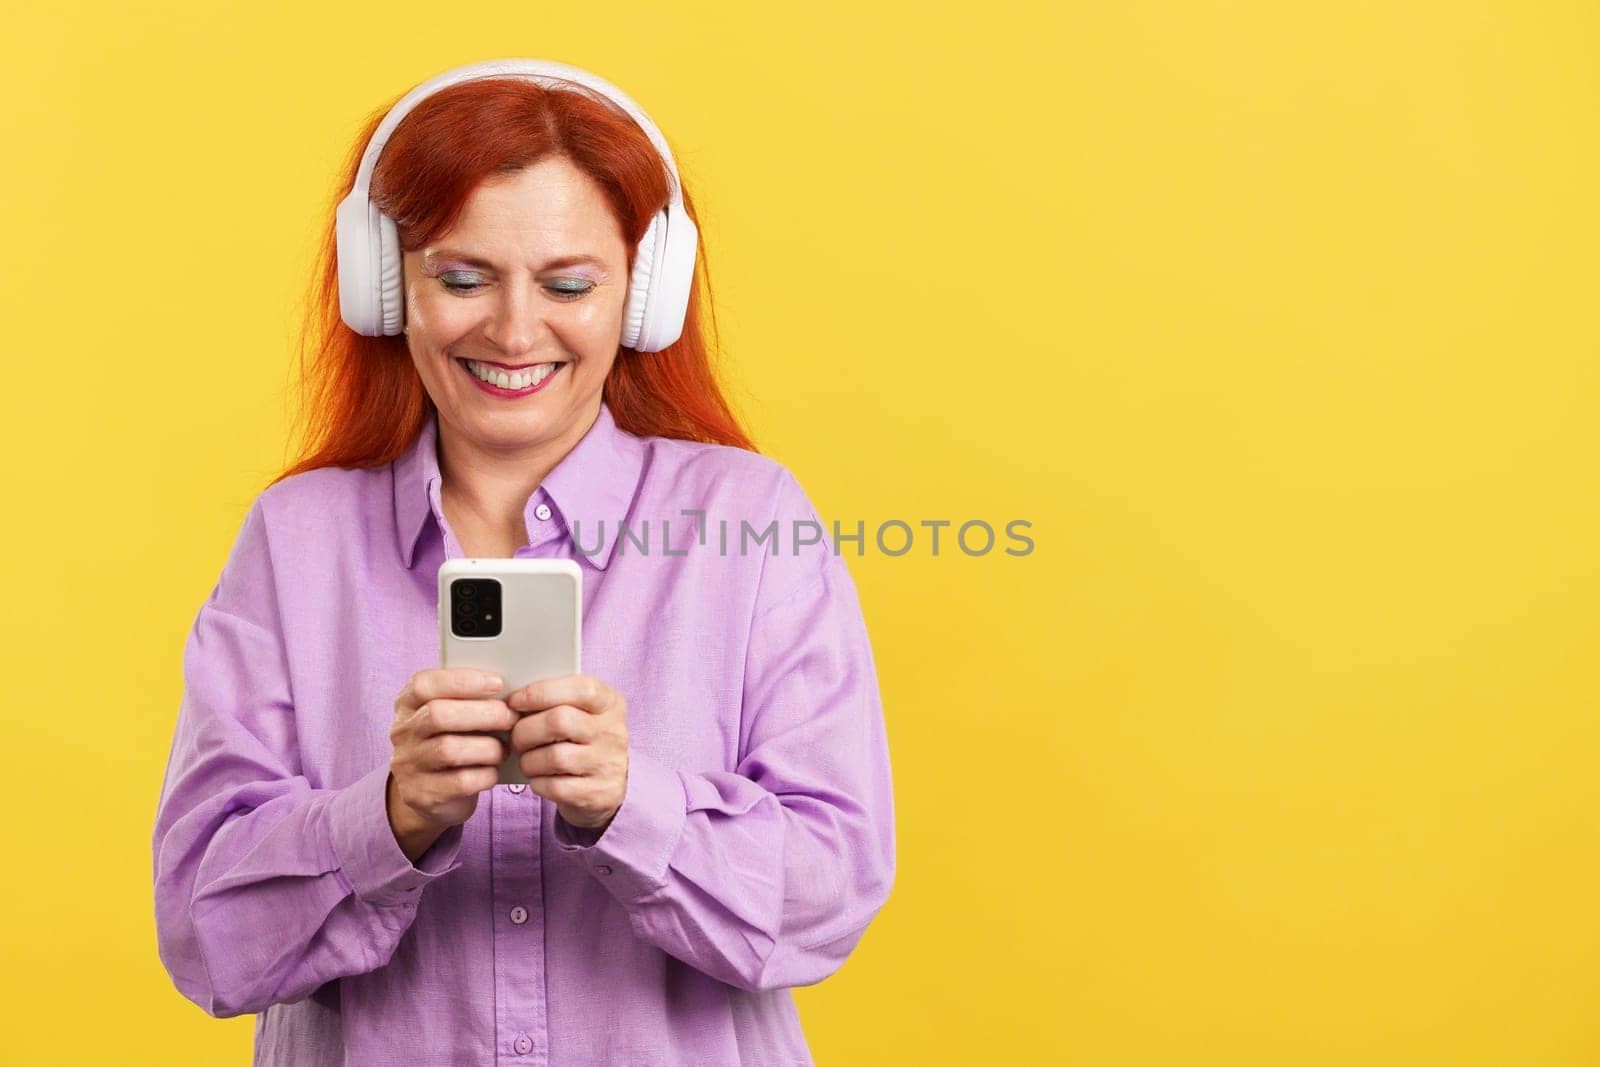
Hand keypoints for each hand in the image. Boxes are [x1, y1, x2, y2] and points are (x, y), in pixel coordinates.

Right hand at [387, 668, 512, 859]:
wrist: (433, 794)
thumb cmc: (453, 742)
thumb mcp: (453, 716)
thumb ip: (469, 700)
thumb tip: (510, 689)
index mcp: (407, 705)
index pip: (423, 684)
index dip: (462, 681)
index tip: (498, 683)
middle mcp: (401, 733)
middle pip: (437, 715)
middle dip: (483, 713)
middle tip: (511, 717)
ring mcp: (407, 766)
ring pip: (448, 750)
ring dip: (487, 747)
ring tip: (505, 748)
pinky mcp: (421, 795)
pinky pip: (459, 782)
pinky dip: (485, 775)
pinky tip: (494, 771)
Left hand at [507, 674, 629, 832]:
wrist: (604, 788)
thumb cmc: (580, 741)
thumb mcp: (580, 713)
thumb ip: (554, 701)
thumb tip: (511, 700)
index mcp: (610, 703)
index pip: (581, 689)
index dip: (541, 692)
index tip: (515, 701)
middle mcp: (613, 732)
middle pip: (560, 721)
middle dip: (526, 730)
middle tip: (516, 738)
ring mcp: (608, 764)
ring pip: (555, 757)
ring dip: (529, 761)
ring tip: (527, 761)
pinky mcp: (599, 793)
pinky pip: (556, 786)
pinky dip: (538, 783)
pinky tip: (538, 779)